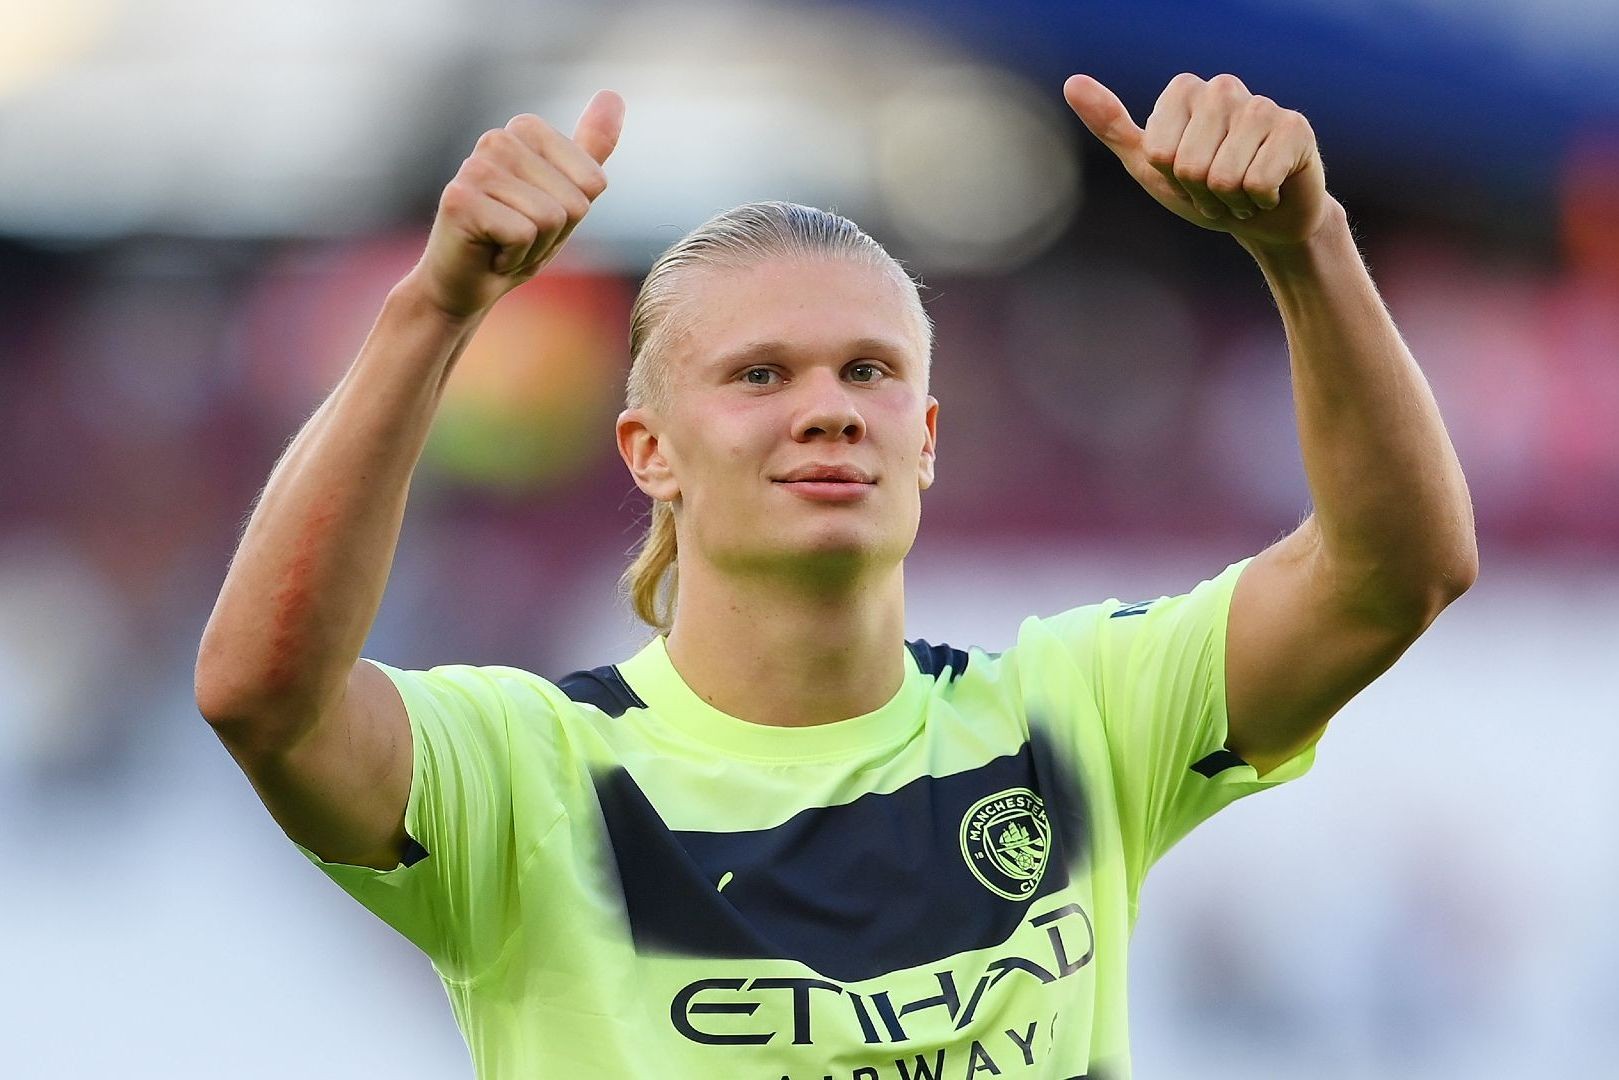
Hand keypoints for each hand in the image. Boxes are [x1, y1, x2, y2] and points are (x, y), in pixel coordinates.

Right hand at [403, 89, 624, 320]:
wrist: (465, 285)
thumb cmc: (516, 241)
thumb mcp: (565, 195)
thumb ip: (591, 148)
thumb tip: (613, 94)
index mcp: (525, 129)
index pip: (594, 181)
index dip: (573, 215)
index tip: (538, 220)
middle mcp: (497, 138)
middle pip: (574, 202)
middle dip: (554, 235)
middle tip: (518, 237)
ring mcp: (475, 166)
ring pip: (550, 219)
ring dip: (534, 248)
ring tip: (504, 245)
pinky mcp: (460, 199)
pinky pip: (524, 234)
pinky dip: (513, 258)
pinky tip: (488, 253)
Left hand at [1062, 72, 1330, 248]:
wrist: (1263, 219)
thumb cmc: (1203, 190)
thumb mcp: (1148, 165)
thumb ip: (1111, 126)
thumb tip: (1072, 83)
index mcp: (1184, 91)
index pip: (1158, 153)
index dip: (1171, 180)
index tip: (1186, 178)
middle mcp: (1223, 88)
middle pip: (1189, 165)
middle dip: (1201, 193)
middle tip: (1217, 189)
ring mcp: (1262, 106)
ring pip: (1224, 176)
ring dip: (1230, 200)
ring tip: (1242, 191)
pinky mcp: (1296, 128)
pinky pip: (1258, 181)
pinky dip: (1260, 200)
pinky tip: (1269, 190)